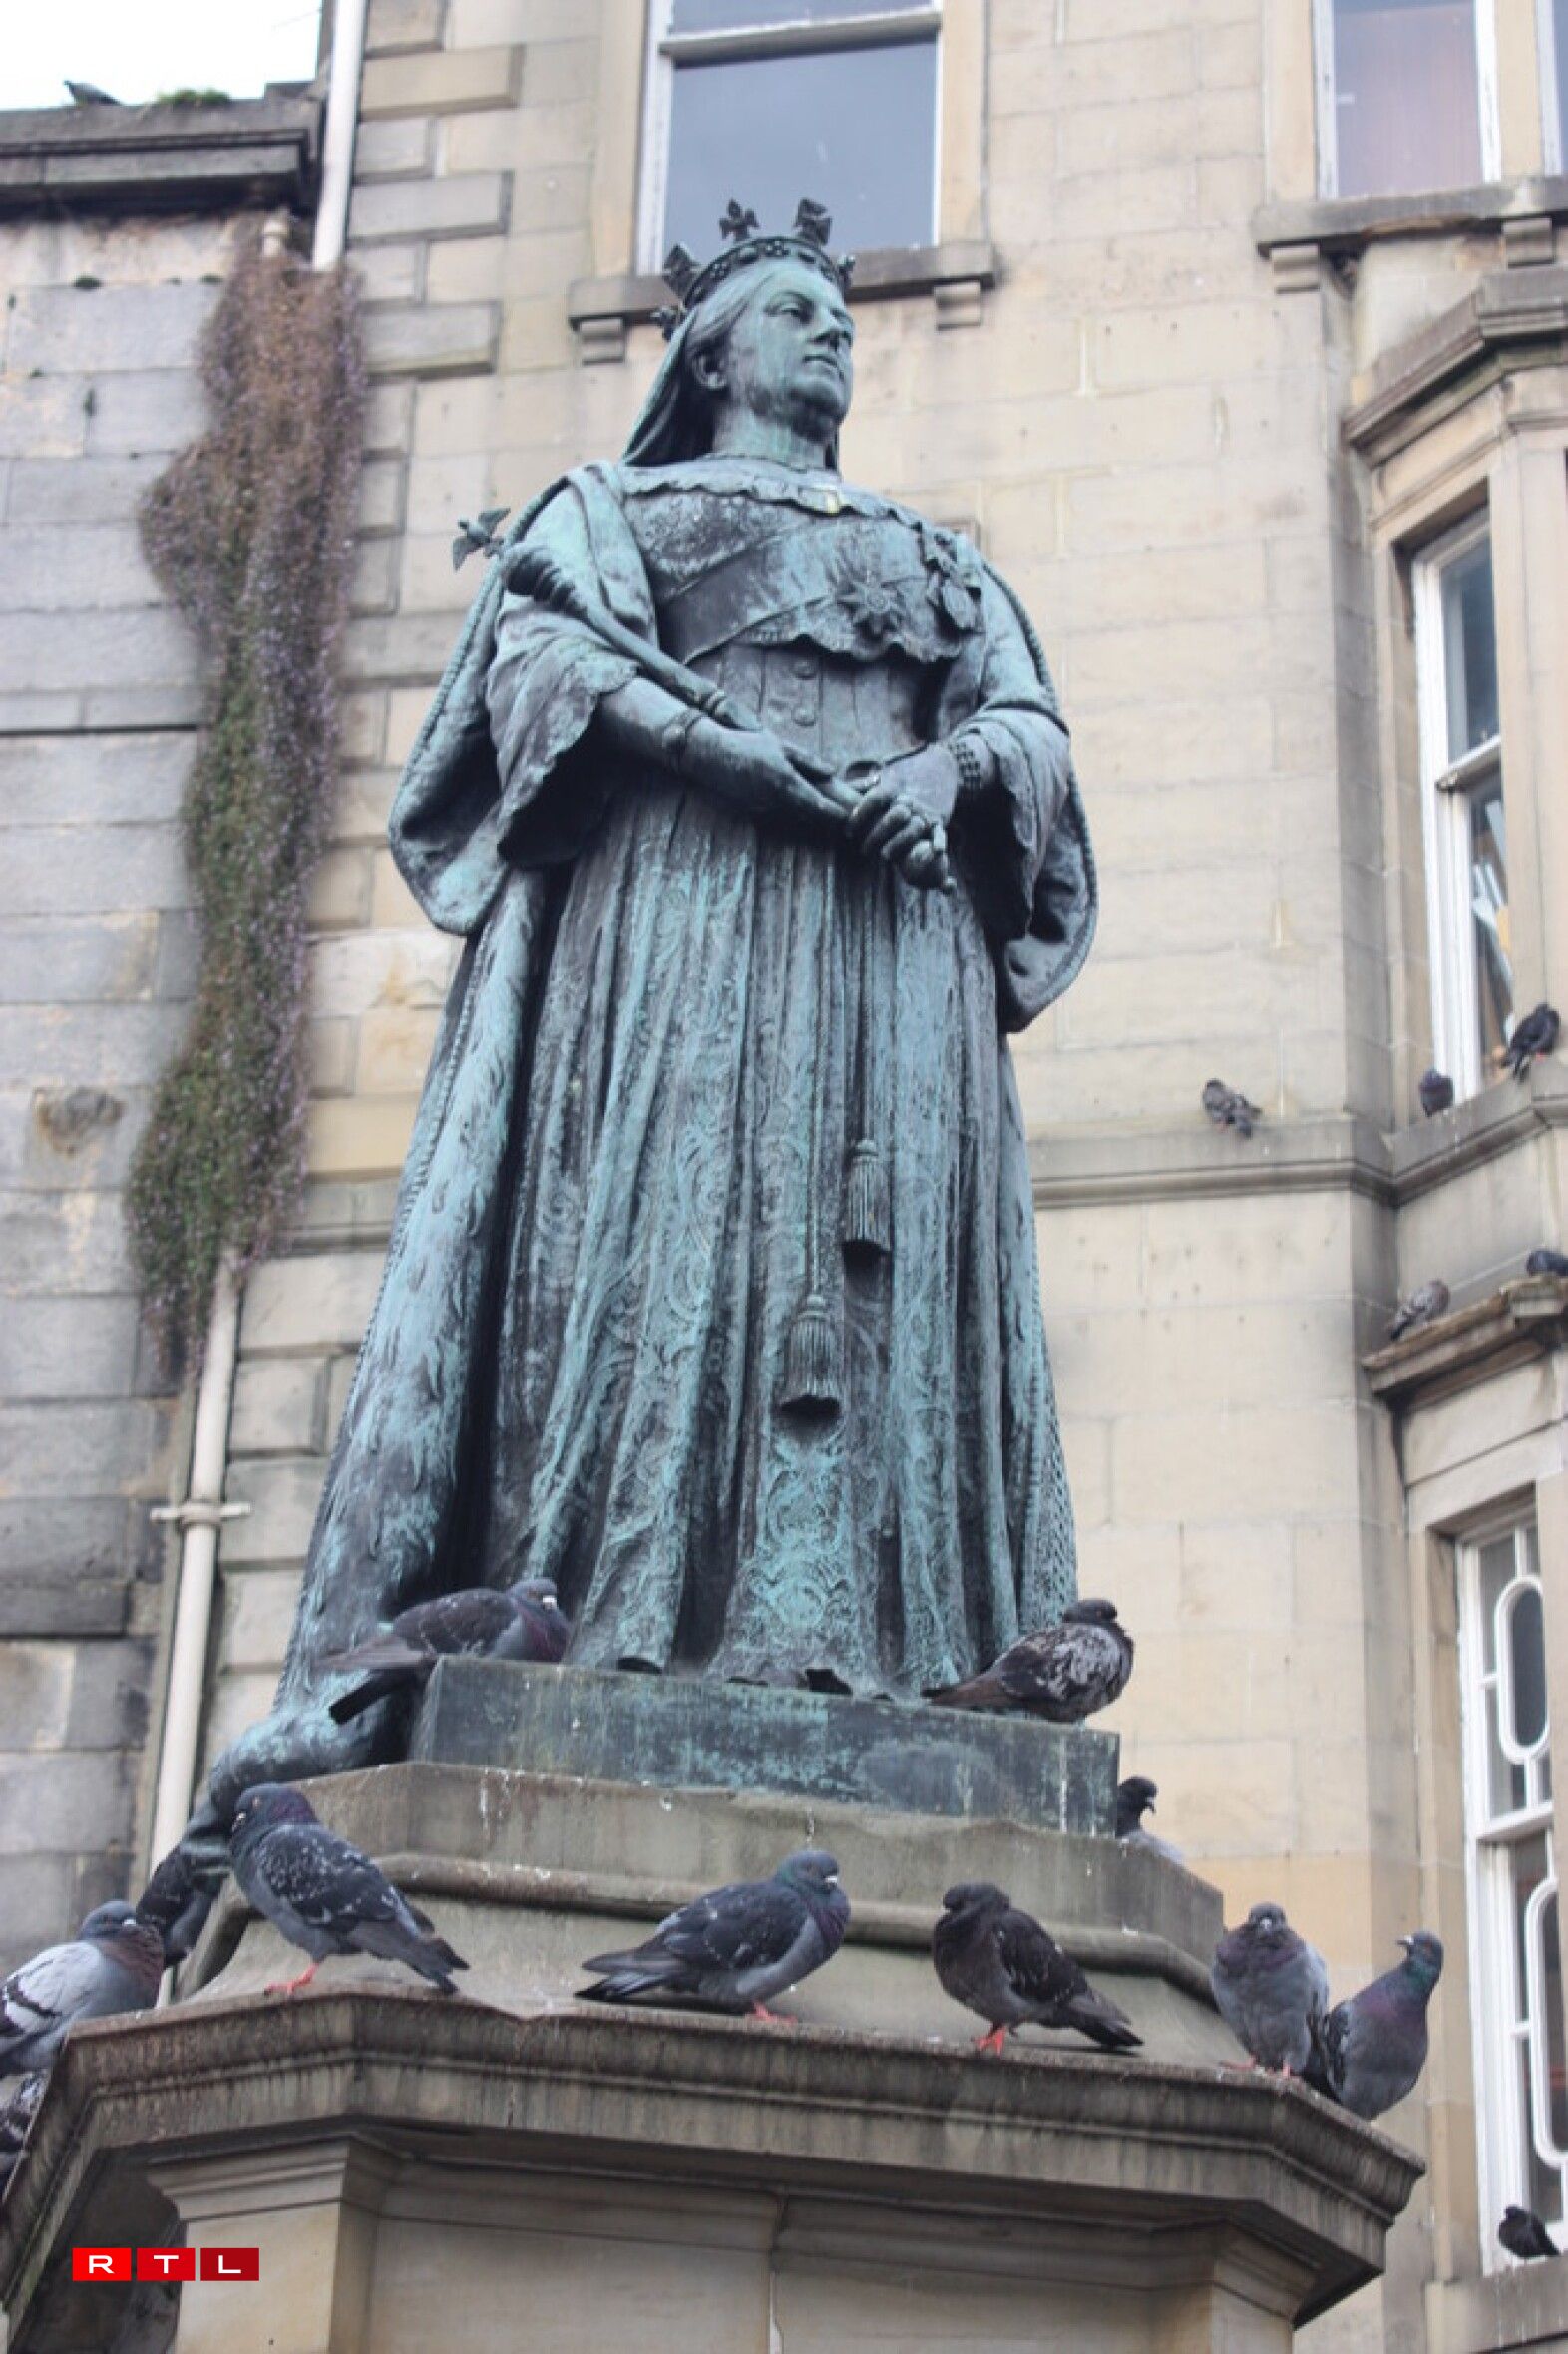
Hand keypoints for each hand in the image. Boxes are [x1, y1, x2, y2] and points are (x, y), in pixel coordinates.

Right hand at [686, 718, 852, 836]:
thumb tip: (832, 771)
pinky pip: (778, 813)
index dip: (832, 813)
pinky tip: (798, 808)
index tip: (847, 818)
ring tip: (828, 817)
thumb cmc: (748, 745)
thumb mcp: (781, 747)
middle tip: (844, 821)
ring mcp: (764, 807)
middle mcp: (776, 798)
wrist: (713, 755)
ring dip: (809, 816)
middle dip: (825, 818)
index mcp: (785, 780)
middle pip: (807, 814)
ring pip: (793, 815)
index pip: (815, 803)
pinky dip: (791, 812)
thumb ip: (807, 761)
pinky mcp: (754, 810)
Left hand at [845, 745, 958, 887]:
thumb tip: (835, 788)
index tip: (848, 831)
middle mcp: (908, 798)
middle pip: (892, 817)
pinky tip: (937, 851)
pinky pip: (938, 831)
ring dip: (899, 842)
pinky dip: (939, 841)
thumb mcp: (884, 774)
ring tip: (885, 856)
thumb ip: (862, 785)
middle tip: (863, 850)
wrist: (942, 764)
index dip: (859, 815)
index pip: (873, 800)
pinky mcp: (938, 818)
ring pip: (913, 827)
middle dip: (877, 835)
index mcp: (892, 787)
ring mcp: (924, 809)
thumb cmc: (905, 772)